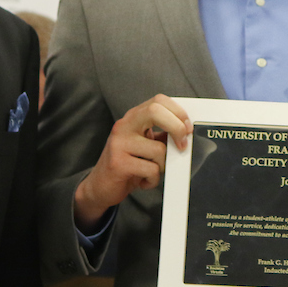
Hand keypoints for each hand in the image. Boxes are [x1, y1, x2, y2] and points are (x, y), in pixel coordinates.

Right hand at [73, 94, 190, 229]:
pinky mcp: (118, 163)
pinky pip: (151, 169)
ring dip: (163, 165)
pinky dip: (153, 180)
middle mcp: (124, 126)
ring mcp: (119, 143)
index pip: (158, 100)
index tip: (187, 128)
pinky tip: (143, 181)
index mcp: (133, 118)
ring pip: (158, 149)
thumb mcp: (144, 143)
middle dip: (177, 128)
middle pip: (155, 111)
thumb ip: (161, 134)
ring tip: (152, 170)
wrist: (100, 186)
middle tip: (182, 145)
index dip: (178, 112)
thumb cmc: (127, 163)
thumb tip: (186, 131)